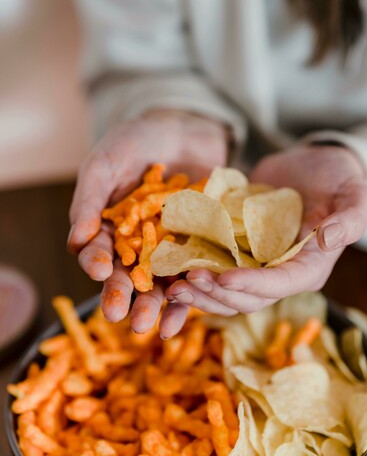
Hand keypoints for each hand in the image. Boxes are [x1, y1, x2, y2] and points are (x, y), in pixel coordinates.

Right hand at [68, 110, 227, 333]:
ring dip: (155, 305)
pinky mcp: (201, 246)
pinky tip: (188, 310)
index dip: (95, 262)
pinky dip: (193, 293)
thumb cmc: (135, 141)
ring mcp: (171, 248)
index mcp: (109, 229)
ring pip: (162, 283)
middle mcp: (138, 245)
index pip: (98, 252)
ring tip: (149, 326)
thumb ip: (90, 198)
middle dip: (123, 296)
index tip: (98, 270)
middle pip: (129, 276)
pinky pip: (197, 273)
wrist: (185, 128)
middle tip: (119, 316)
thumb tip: (75, 240)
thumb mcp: (106, 161)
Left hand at [166, 144, 366, 320]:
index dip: (251, 286)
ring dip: (200, 295)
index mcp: (309, 269)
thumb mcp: (356, 193)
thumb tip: (329, 239)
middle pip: (247, 299)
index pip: (280, 286)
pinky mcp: (238, 254)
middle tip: (186, 282)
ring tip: (172, 287)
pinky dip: (194, 276)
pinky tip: (170, 272)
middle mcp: (281, 275)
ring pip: (226, 294)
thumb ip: (352, 218)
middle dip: (216, 294)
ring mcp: (258, 266)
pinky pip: (214, 272)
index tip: (223, 278)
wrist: (312, 166)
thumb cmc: (338, 179)